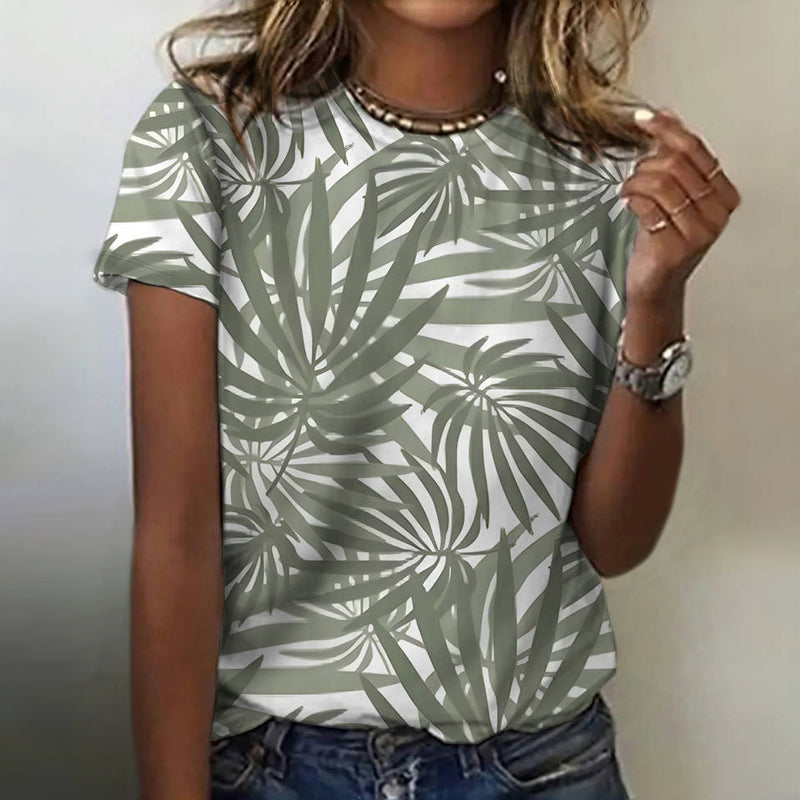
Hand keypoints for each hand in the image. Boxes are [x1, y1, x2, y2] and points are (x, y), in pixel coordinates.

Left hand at [618, 107, 741, 304]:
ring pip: (661, 184)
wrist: (656, 282)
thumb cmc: (663, 239)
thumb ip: (672, 156)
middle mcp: (716, 213)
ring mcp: (697, 232)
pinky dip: (632, 200)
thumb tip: (666, 116)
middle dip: (646, 164)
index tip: (644, 119)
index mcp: (723, 194)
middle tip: (634, 175)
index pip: (695, 150)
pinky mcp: (674, 247)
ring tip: (628, 190)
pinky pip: (648, 208)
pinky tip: (627, 202)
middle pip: (676, 165)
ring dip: (635, 182)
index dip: (666, 130)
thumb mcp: (672, 194)